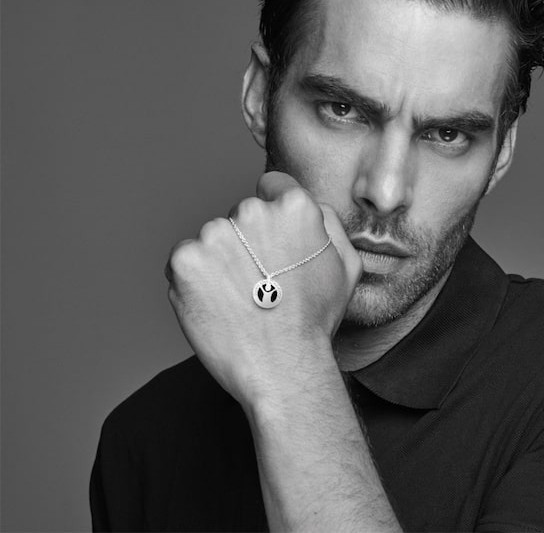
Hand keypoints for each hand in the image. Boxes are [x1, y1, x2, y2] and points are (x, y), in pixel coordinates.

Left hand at [165, 172, 361, 408]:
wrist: (282, 367)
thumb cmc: (315, 321)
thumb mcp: (346, 267)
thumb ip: (329, 224)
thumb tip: (308, 204)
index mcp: (294, 206)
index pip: (273, 188)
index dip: (274, 221)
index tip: (272, 247)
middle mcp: (253, 211)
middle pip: (241, 216)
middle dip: (247, 243)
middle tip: (260, 284)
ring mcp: (215, 234)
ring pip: (213, 240)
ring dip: (220, 263)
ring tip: (239, 300)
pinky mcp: (185, 260)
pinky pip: (184, 261)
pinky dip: (195, 281)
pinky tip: (217, 305)